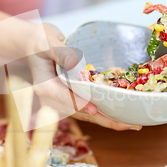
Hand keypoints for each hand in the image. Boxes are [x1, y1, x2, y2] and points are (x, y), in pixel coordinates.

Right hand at [27, 23, 142, 130]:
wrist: (33, 46)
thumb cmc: (38, 42)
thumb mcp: (45, 42)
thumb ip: (58, 51)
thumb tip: (73, 61)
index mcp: (45, 87)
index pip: (62, 98)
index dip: (78, 104)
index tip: (93, 110)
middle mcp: (55, 98)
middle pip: (80, 113)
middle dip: (104, 120)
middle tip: (127, 125)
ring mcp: (65, 99)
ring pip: (87, 114)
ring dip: (109, 120)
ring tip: (133, 124)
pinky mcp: (73, 97)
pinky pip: (90, 108)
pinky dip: (106, 111)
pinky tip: (125, 114)